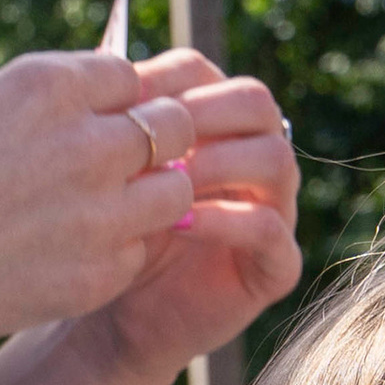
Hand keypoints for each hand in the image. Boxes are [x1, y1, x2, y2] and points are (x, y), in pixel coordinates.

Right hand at [0, 49, 206, 354]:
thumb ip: (45, 98)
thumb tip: (102, 89)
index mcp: (48, 86)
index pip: (133, 76)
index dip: (123, 100)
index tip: (105, 120)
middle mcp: (85, 144)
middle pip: (174, 127)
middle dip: (158, 140)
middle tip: (127, 163)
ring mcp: (99, 214)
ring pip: (176, 192)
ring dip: (151, 195)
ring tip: (104, 208)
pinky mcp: (99, 276)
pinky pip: (141, 250)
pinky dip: (120, 249)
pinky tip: (71, 252)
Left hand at [82, 49, 303, 384]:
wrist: (114, 317)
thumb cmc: (107, 234)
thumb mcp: (110, 170)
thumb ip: (122, 124)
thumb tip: (112, 67)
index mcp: (215, 127)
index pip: (212, 75)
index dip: (172, 83)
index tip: (127, 104)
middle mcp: (254, 160)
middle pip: (257, 103)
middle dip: (206, 114)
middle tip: (159, 138)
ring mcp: (274, 210)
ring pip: (276, 159)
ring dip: (220, 162)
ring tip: (170, 181)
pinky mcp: (277, 266)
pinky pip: (269, 228)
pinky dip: (226, 220)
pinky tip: (180, 223)